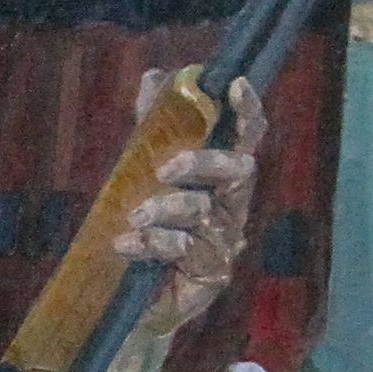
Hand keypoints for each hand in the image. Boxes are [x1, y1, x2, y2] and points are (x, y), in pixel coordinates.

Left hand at [114, 72, 264, 335]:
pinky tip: (125, 245)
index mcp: (221, 178)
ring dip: (164, 209)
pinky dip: (151, 242)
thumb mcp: (142, 173)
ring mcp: (224, 242)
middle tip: (166, 169)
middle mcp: (231, 207)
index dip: (247, 111)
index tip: (235, 85)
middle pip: (238, 172)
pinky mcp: (210, 274)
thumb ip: (151, 128)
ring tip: (132, 218)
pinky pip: (185, 249)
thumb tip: (153, 75)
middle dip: (203, 163)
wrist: (129, 296)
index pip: (245, 139)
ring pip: (205, 213)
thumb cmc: (146, 230)